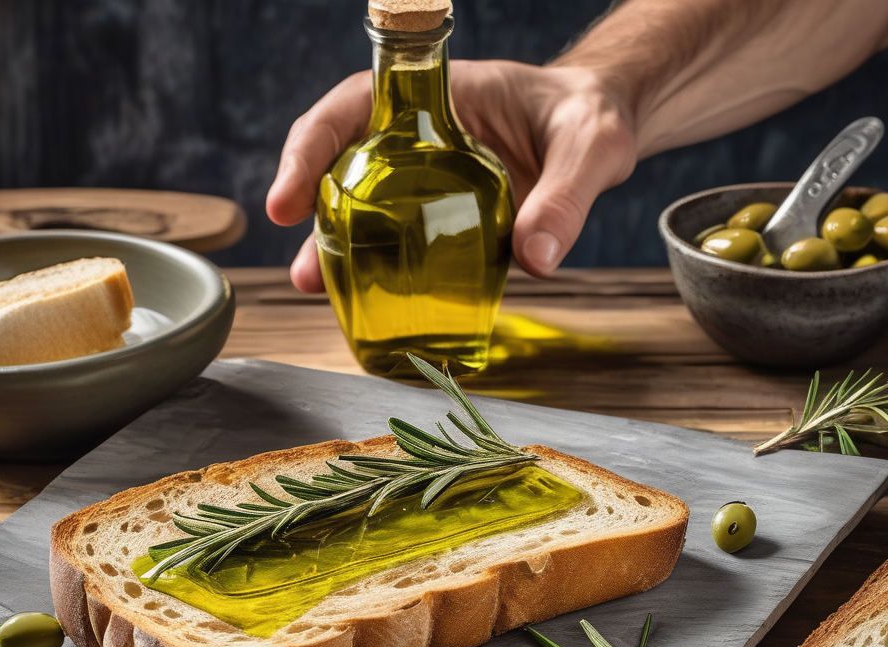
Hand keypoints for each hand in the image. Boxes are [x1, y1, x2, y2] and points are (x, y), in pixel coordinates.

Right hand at [265, 61, 636, 291]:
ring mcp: (427, 183)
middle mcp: (418, 141)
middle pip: (344, 168)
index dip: (310, 148)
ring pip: (365, 211)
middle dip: (312, 217)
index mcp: (437, 100)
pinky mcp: (443, 220)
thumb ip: (567, 197)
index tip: (288, 199)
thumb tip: (535, 260)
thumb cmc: (589, 118)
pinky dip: (381, 272)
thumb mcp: (590, 147)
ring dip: (337, 253)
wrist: (599, 132)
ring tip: (318, 293)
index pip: (352, 109)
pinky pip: (400, 242)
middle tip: (301, 271)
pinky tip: (372, 306)